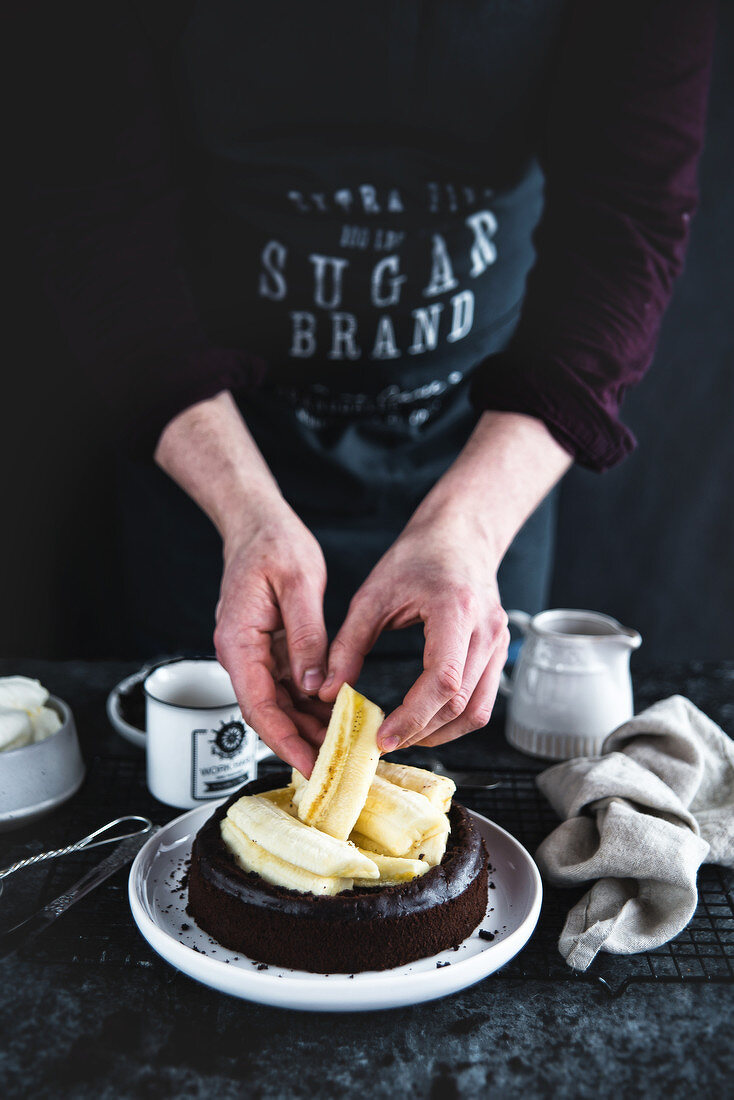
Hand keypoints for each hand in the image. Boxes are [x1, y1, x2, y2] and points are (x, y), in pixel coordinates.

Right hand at [213, 501, 330, 775]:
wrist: (257, 523)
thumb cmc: (274, 545)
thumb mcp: (299, 585)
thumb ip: (306, 638)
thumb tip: (314, 687)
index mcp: (239, 641)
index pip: (258, 706)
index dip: (284, 740)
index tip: (309, 765)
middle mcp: (240, 654)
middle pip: (266, 714)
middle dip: (298, 743)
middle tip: (335, 767)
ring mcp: (252, 654)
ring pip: (277, 705)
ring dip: (305, 728)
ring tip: (340, 749)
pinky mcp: (267, 649)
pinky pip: (285, 687)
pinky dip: (307, 706)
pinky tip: (334, 717)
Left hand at [320, 505, 509, 751]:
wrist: (459, 535)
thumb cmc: (417, 557)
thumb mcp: (372, 596)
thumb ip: (349, 645)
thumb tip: (329, 691)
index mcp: (455, 610)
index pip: (443, 680)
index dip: (414, 716)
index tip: (384, 737)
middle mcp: (487, 630)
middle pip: (460, 703)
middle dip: (420, 731)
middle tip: (382, 742)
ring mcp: (499, 643)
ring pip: (476, 711)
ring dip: (440, 733)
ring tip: (402, 737)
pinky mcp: (498, 652)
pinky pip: (483, 701)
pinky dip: (454, 720)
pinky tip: (425, 721)